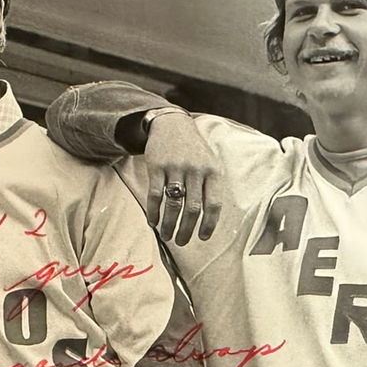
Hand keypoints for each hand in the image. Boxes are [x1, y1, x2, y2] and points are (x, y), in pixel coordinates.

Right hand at [143, 112, 222, 245]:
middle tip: (182, 243)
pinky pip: (155, 195)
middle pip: (192, 208)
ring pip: (173, 204)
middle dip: (187, 230)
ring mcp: (176, 168)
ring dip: (169, 224)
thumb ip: (211, 187)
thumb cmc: (194, 150)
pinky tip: (153, 222)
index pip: (213, 204)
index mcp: (213, 172)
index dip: (209, 224)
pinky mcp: (157, 166)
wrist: (173, 124)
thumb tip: (209, 219)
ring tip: (167, 236)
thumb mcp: (210, 163)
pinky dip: (154, 212)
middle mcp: (196, 170)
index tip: (203, 238)